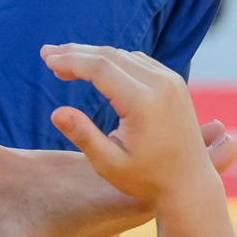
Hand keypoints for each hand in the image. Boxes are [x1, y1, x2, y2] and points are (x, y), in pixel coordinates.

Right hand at [40, 44, 216, 207]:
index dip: (70, 61)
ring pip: (123, 55)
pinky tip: (95, 68)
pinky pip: (137, 61)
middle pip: (109, 55)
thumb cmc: (146, 178)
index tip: (46, 60)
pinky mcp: (175, 83)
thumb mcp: (108, 163)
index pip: (99, 67)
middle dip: (75, 52)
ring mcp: (171, 81)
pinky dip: (112, 60)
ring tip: (65, 63)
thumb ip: (82, 135)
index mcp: (143, 102)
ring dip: (92, 55)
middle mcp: (161, 85)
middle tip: (46, 54)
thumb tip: (55, 113)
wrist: (191, 184)